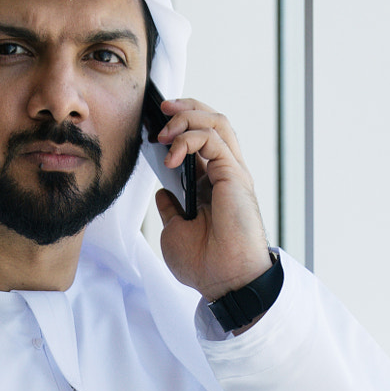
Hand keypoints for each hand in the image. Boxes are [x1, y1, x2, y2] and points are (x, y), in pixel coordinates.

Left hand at [149, 98, 273, 299]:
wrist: (225, 282)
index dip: (180, 126)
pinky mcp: (235, 175)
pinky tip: (171, 153)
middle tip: (161, 110)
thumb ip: (170, 209)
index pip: (201, 141)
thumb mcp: (175, 232)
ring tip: (163, 130)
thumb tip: (164, 193)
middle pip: (213, 123)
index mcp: (212, 186)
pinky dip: (188, 138)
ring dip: (187, 117)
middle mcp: (225, 174)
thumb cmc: (206, 264)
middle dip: (186, 108)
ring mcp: (232, 173)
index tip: (154, 126)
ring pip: (217, 123)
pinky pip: (213, 139)